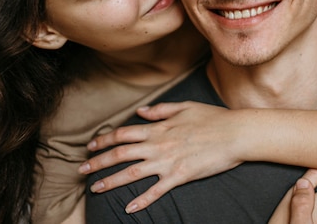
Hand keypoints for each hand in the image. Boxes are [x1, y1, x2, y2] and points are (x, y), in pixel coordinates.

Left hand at [79, 101, 243, 212]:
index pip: (123, 133)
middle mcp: (158, 144)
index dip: (104, 140)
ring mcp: (168, 161)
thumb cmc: (212, 118)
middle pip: (120, 153)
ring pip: (132, 173)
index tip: (91, 146)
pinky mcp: (180, 176)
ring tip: (95, 189)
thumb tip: (140, 112)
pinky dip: (142, 201)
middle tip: (81, 170)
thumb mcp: (184, 106)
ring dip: (111, 181)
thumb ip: (160, 110)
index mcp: (158, 128)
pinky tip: (129, 209)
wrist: (235, 133)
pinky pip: (156, 191)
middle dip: (98, 162)